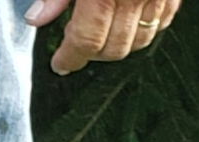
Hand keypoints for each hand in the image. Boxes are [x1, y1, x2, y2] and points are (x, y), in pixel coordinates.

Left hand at [25, 0, 180, 75]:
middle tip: (75, 47)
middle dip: (91, 54)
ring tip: (99, 34)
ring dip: (118, 45)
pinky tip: (127, 22)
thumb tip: (35, 19)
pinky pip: (162, 21)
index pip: (86, 42)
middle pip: (114, 48)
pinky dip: (145, 29)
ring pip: (141, 40)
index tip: (60, 65)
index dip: (70, 58)